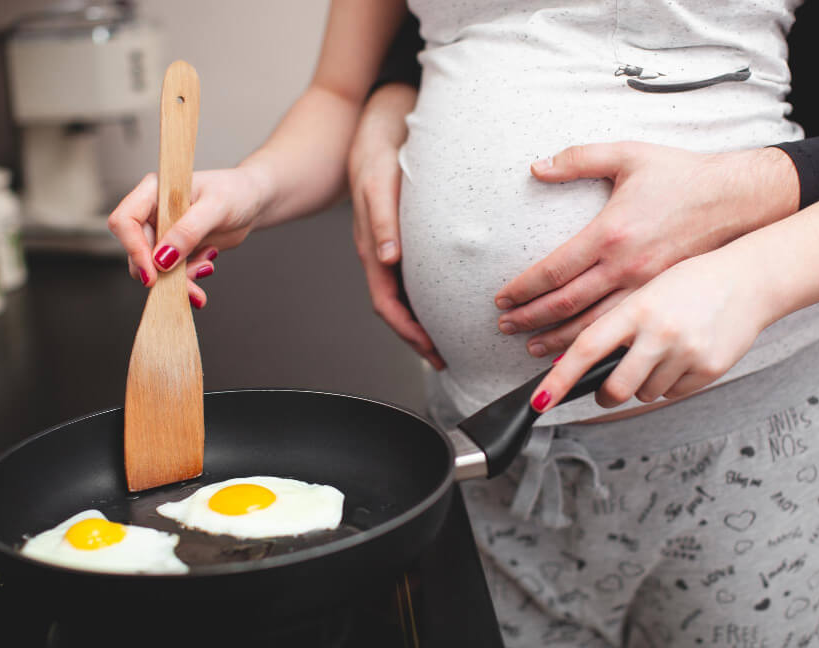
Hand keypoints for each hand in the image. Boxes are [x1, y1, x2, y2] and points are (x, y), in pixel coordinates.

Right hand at [108, 167, 265, 307]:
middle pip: (138, 250)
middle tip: (189, 286)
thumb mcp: (216, 207)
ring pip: (154, 267)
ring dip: (178, 279)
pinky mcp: (175, 249)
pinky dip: (188, 279)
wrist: (253, 202)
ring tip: (206, 269)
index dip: (134, 248)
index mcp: (153, 191)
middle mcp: (152, 212)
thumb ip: (188, 231)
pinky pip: (171, 273)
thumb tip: (162, 260)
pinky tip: (207, 265)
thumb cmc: (236, 192)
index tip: (153, 272)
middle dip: (162, 273)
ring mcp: (163, 232)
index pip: (125, 221)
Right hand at [348, 83, 444, 369]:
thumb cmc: (376, 148)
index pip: (385, 304)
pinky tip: (448, 296)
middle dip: (418, 337)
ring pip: (404, 294)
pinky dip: (429, 293)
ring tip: (448, 337)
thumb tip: (386, 260)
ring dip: (423, 319)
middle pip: (396, 307)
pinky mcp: (403, 233)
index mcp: (370, 247)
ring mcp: (390, 245)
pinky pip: (413, 274)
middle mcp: (379, 252)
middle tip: (445, 357)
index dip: (407, 333)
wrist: (377, 120)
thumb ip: (381, 220)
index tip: (431, 352)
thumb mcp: (378, 181)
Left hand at [494, 142, 798, 356]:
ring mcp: (646, 287)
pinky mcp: (663, 298)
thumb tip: (537, 167)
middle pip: (566, 304)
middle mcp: (626, 265)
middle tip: (505, 326)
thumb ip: (578, 159)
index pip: (554, 270)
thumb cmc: (683, 175)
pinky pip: (623, 330)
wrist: (739, 199)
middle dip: (530, 319)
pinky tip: (581, 352)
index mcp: (611, 232)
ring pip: (593, 325)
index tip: (502, 298)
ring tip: (532, 347)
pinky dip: (597, 347)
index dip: (523, 288)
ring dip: (558, 339)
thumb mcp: (629, 155)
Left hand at [528, 248, 773, 411]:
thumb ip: (616, 325)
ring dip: (642, 385)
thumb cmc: (688, 283)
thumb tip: (580, 365)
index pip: (586, 349)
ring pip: (645, 394)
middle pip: (615, 388)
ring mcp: (686, 351)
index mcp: (635, 306)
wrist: (748, 279)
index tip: (539, 402)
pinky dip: (669, 383)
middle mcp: (659, 330)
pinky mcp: (709, 368)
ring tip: (658, 354)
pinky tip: (681, 357)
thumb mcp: (645, 291)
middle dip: (605, 395)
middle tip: (607, 388)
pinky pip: (672, 394)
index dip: (559, 379)